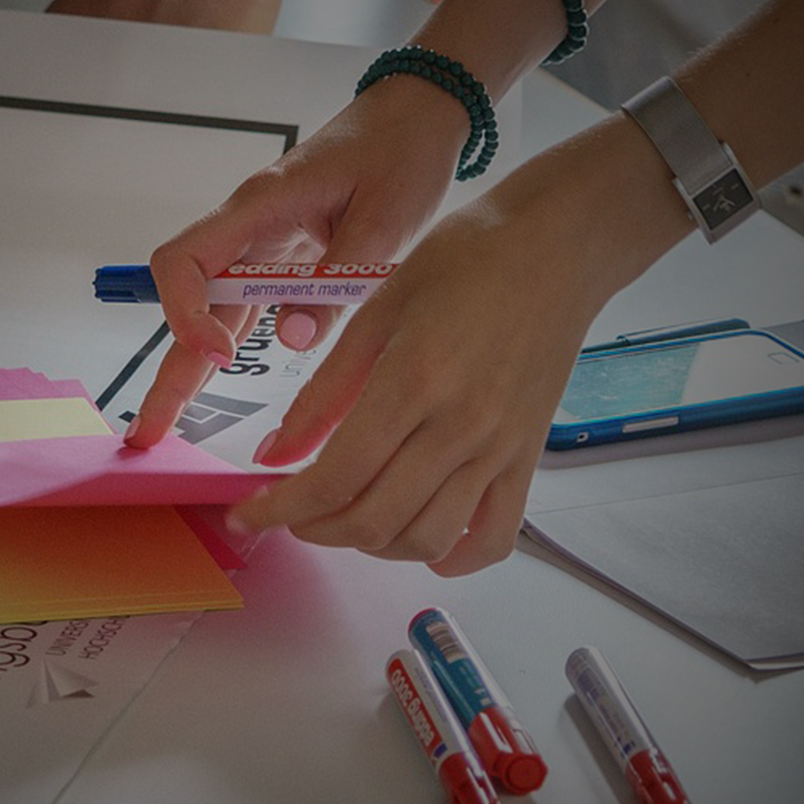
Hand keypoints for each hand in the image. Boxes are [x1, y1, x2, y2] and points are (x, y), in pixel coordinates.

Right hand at [127, 73, 469, 449]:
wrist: (417, 116)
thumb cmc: (400, 152)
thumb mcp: (384, 220)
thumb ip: (338, 282)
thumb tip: (292, 340)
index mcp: (261, 206)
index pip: (184, 262)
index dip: (186, 314)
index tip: (221, 357)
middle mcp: (247, 229)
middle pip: (186, 302)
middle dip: (167, 367)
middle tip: (147, 431)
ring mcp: (260, 245)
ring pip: (210, 312)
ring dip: (189, 367)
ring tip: (168, 427)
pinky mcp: (280, 261)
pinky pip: (243, 308)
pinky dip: (225, 347)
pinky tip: (216, 389)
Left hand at [223, 114, 689, 573]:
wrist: (555, 247)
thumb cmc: (464, 261)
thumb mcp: (376, 311)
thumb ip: (323, 392)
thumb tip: (275, 455)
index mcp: (412, 382)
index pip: (334, 477)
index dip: (280, 509)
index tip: (248, 513)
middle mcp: (459, 427)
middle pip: (373, 520)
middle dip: (316, 529)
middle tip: (291, 512)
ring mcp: (499, 449)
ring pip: (426, 539)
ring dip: (373, 545)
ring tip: (347, 516)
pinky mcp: (528, 458)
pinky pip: (493, 537)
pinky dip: (452, 557)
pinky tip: (420, 540)